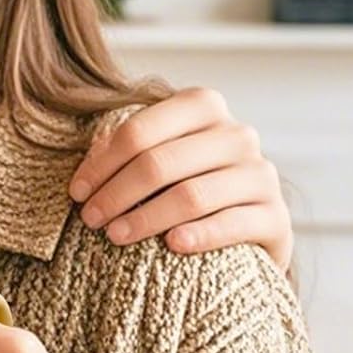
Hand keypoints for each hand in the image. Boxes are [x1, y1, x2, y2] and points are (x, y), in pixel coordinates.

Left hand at [68, 88, 291, 271]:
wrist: (245, 226)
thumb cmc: (184, 183)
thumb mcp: (157, 156)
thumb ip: (127, 148)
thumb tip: (88, 159)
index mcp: (203, 106)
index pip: (138, 131)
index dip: (101, 164)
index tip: (76, 192)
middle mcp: (236, 135)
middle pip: (160, 163)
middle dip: (116, 194)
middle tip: (90, 219)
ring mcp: (261, 175)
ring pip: (191, 194)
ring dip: (146, 218)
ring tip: (115, 236)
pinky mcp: (276, 217)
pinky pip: (233, 224)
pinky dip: (199, 234)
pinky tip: (172, 246)